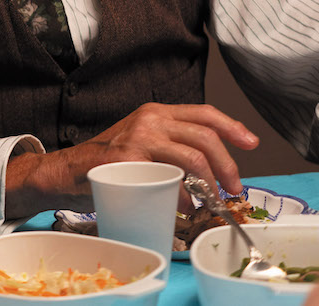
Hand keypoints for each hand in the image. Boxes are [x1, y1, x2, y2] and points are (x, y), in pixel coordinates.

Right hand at [4, 102, 258, 216]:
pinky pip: (170, 178)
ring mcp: (139, 137)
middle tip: (233, 187)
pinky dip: (183, 196)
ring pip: (193, 156)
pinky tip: (183, 207)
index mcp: (156, 112)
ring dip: (210, 184)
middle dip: (228, 164)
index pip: (204, 113)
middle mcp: (150, 119)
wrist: (66, 171)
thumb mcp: (141, 142)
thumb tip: (210, 169)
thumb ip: (170, 145)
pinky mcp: (129, 159)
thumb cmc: (106, 163)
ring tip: (211, 202)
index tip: (252, 144)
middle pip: (205, 135)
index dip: (233, 127)